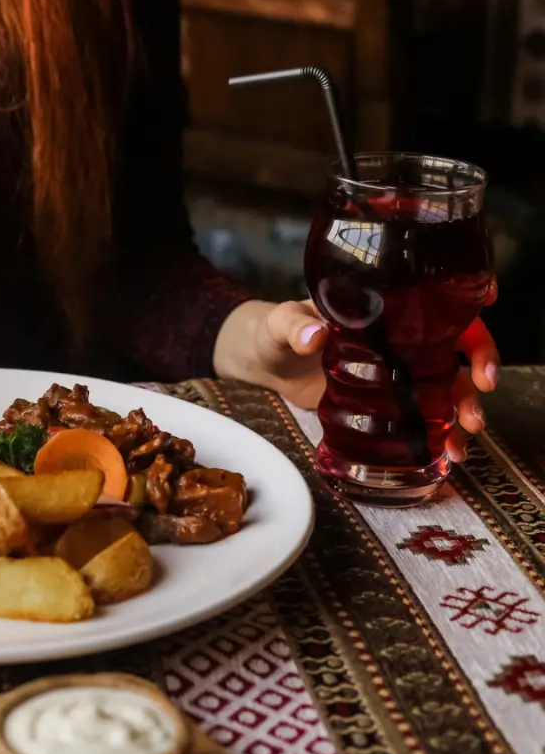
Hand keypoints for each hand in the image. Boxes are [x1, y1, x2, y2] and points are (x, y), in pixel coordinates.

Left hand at [215, 291, 499, 463]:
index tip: (488, 302)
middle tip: (482, 387)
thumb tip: (312, 335)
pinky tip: (446, 453)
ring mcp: (395, 374)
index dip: (465, 300)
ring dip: (464, 408)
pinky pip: (422, 417)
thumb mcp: (282, 323)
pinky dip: (438, 434)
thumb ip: (295, 326)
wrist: (264, 364)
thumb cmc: (275, 331)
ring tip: (465, 433)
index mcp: (382, 310)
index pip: (433, 301)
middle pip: (455, 348)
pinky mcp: (384, 404)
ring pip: (446, 387)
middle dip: (478, 365)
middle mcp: (398, 340)